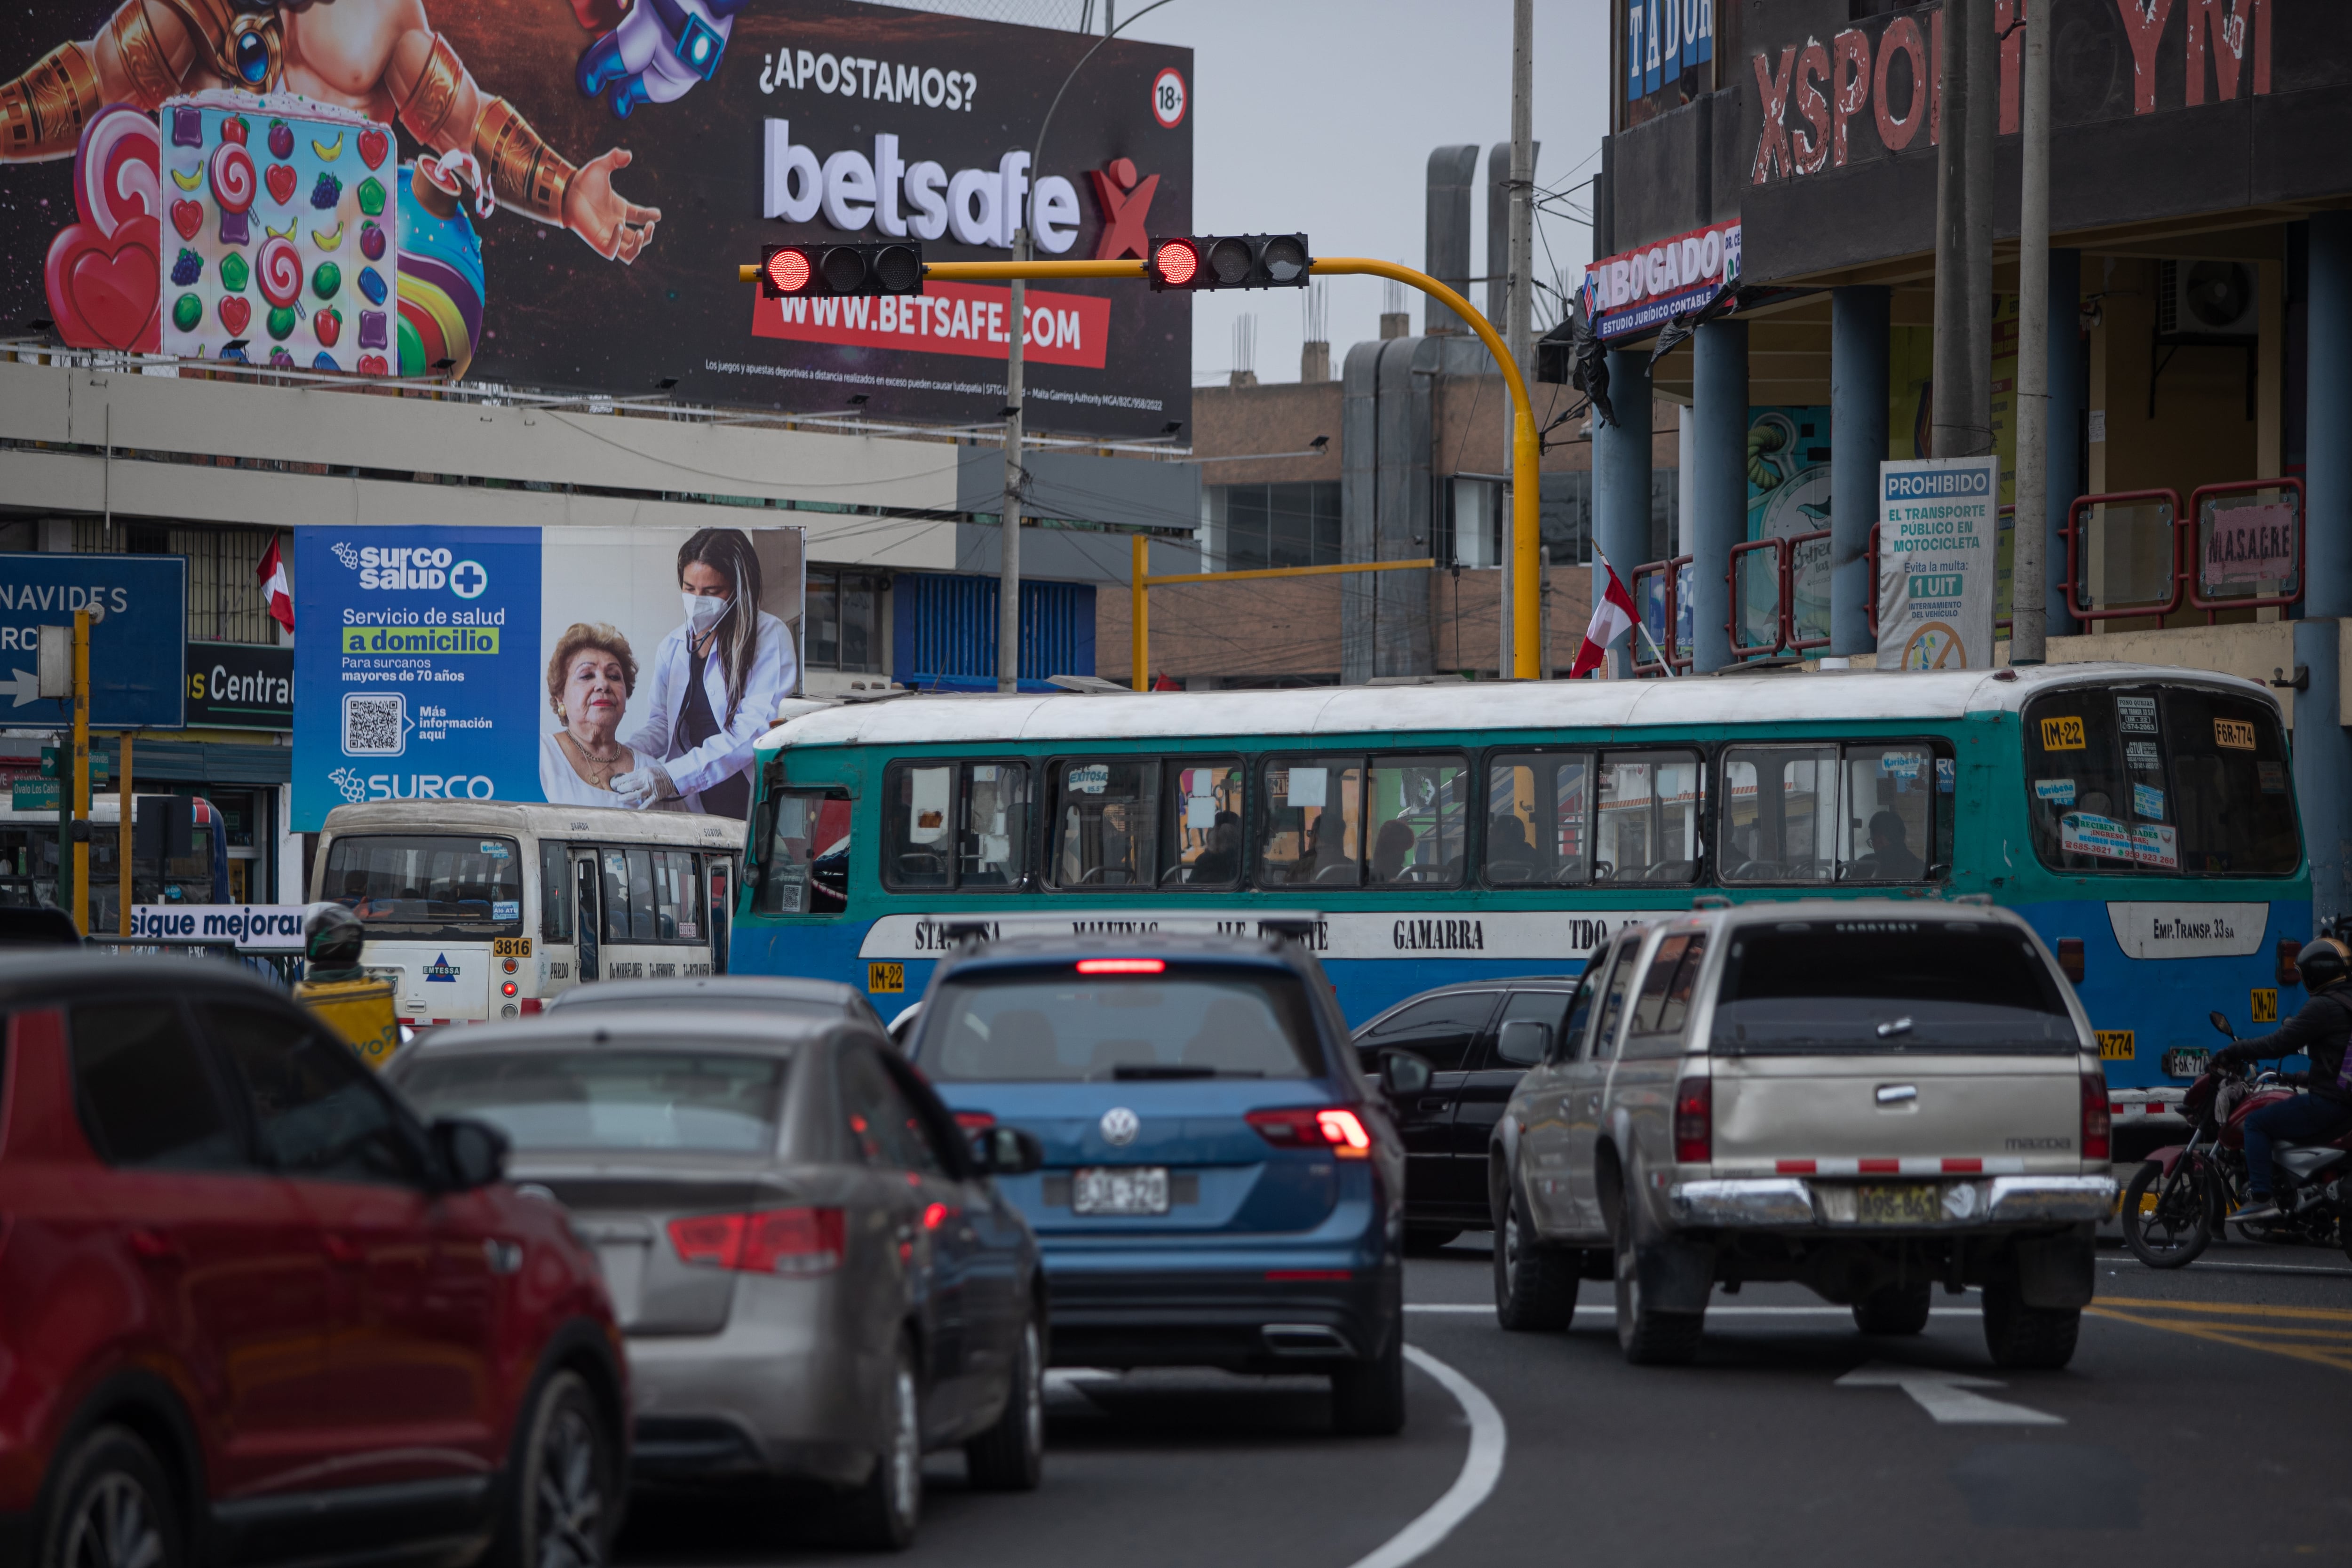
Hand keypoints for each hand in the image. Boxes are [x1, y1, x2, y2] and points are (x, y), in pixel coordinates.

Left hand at [565, 148, 660, 262]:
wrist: (566, 192)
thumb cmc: (582, 181)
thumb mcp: (601, 166)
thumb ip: (615, 158)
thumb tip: (628, 155)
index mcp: (620, 209)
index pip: (640, 217)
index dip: (651, 216)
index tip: (657, 214)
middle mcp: (616, 224)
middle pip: (639, 239)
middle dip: (648, 235)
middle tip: (649, 225)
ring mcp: (608, 235)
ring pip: (630, 253)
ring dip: (639, 246)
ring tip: (640, 233)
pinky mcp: (599, 242)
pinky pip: (615, 252)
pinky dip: (619, 242)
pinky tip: (618, 226)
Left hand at [610, 761, 677, 809]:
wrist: (672, 775)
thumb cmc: (657, 773)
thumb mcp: (645, 770)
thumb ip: (635, 775)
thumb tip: (622, 780)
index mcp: (643, 772)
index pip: (628, 777)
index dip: (619, 781)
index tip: (614, 785)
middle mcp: (647, 779)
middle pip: (631, 785)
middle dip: (622, 789)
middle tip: (618, 792)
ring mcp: (652, 788)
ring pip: (637, 794)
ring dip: (628, 797)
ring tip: (621, 799)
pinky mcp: (657, 795)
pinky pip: (649, 802)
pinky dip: (643, 806)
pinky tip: (637, 809)